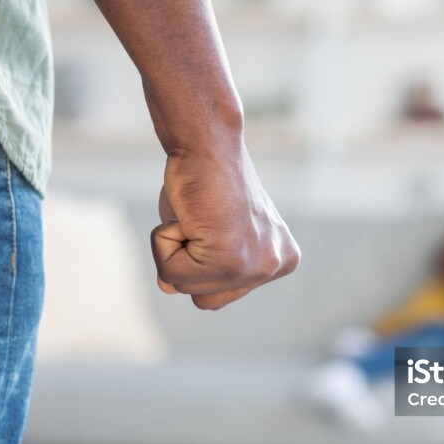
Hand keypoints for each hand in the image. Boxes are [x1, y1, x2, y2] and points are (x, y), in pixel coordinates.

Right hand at [151, 142, 299, 309]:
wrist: (205, 143)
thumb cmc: (202, 181)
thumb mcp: (207, 234)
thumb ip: (199, 268)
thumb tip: (170, 288)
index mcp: (280, 260)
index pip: (220, 294)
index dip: (200, 259)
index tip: (212, 222)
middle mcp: (276, 265)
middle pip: (205, 300)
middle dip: (187, 261)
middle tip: (200, 219)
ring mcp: (257, 266)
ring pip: (185, 286)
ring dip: (173, 248)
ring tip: (195, 216)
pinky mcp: (231, 260)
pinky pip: (171, 273)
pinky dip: (164, 241)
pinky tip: (189, 214)